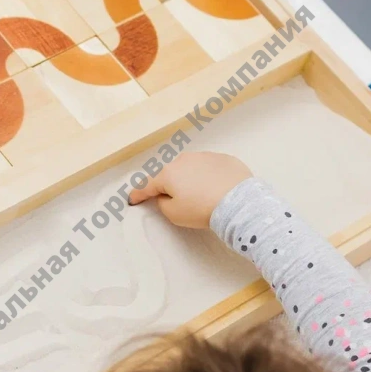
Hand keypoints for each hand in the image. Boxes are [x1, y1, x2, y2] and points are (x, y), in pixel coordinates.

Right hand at [128, 152, 251, 228]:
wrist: (238, 201)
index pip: (147, 185)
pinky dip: (207, 176)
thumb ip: (163, 204)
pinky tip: (215, 188)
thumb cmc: (202, 209)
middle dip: (167, 185)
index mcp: (168, 174)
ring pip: (189, 168)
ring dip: (188, 178)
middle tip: (170, 198)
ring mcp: (204, 157)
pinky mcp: (222, 159)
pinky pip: (208, 168)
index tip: (132, 199)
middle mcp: (183, 160)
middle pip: (169, 174)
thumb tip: (165, 196)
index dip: (138, 194)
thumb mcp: (174, 214)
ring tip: (198, 194)